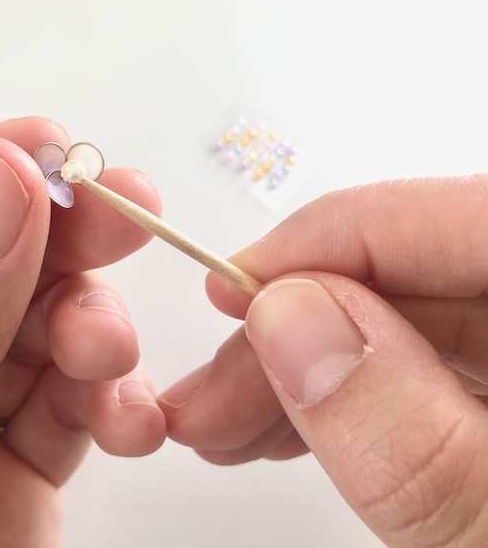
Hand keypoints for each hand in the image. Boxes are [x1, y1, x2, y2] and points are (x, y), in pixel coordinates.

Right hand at [161, 176, 487, 546]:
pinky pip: (421, 372)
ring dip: (302, 373)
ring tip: (225, 428)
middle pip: (411, 278)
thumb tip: (288, 315)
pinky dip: (345, 400)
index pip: (445, 220)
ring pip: (406, 326)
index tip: (227, 290)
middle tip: (208, 395)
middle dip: (291, 334)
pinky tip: (285, 429)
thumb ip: (405, 433)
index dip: (322, 243)